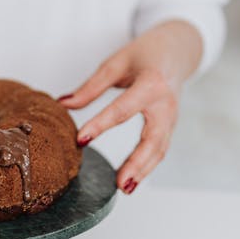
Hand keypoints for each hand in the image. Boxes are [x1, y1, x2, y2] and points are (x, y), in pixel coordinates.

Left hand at [58, 21, 202, 194]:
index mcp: (151, 83)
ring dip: (144, 170)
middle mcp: (166, 103)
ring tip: (124, 188)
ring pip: (159, 149)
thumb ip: (90, 87)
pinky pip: (159, 148)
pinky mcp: (170, 125)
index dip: (100, 125)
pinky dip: (147, 166)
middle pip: (153, 138)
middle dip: (137, 162)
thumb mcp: (116, 63)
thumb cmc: (145, 54)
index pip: (123, 109)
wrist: (177, 50)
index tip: (80, 140)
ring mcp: (172, 117)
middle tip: (119, 183)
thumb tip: (62, 104)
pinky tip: (131, 179)